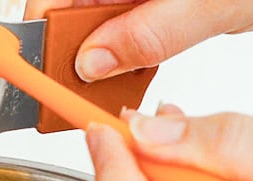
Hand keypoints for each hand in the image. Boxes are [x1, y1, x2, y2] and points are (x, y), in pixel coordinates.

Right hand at [24, 0, 252, 80]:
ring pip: (97, 29)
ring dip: (102, 65)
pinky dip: (127, 58)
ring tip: (114, 92)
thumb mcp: (210, 3)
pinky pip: (125, 32)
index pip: (52, 1)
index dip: (42, 42)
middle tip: (87, 99)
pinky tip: (138, 75)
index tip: (46, 83)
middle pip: (71, 17)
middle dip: (75, 60)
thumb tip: (93, 61)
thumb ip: (149, 32)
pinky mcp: (153, 3)